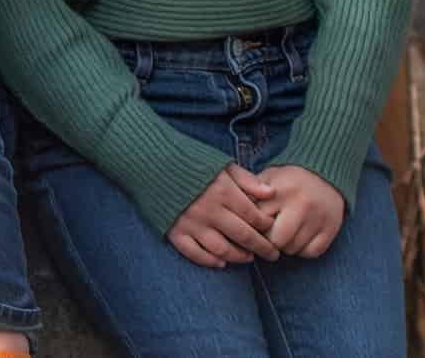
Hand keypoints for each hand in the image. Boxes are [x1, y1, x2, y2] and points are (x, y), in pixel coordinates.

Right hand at [166, 163, 280, 267]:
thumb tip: (270, 193)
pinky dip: (209, 261)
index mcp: (222, 191)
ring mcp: (192, 224)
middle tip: (273, 254)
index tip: (272, 229)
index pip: (253, 215)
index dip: (266, 225)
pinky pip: (195, 254)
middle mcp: (209, 210)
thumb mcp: (221, 164)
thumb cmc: (189, 160)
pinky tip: (220, 263)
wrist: (151, 162)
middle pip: (243, 236)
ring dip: (238, 256)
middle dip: (262, 247)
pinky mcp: (175, 232)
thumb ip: (246, 179)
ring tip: (249, 258)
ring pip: (222, 250)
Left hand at [260, 165, 344, 257]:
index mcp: (280, 191)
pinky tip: (300, 238)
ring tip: (285, 233)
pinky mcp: (331, 229)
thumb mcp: (269, 177)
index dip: (253, 225)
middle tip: (270, 232)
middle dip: (269, 240)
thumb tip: (235, 211)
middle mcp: (300, 204)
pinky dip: (303, 250)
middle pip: (276, 240)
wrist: (326, 175)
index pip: (258, 221)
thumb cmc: (290, 180)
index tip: (254, 224)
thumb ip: (251, 192)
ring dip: (286, 246)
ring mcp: (317, 218)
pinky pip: (311, 253)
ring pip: (293, 249)